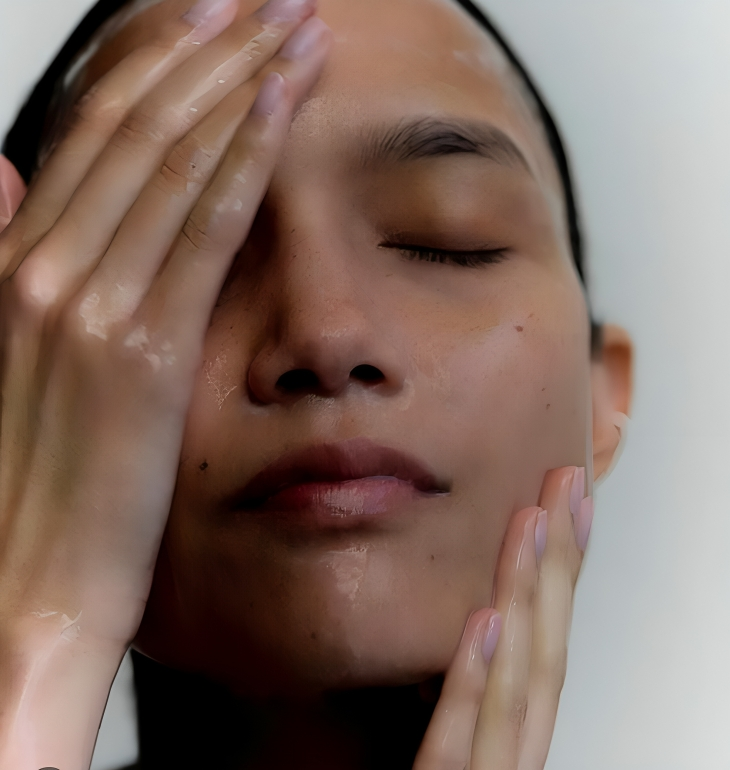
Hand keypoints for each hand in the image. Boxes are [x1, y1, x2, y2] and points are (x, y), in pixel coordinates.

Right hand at [0, 0, 330, 766]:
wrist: (21, 593)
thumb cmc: (26, 489)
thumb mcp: (5, 361)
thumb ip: (6, 258)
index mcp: (11, 268)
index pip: (97, 135)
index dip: (161, 65)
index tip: (218, 19)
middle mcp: (42, 270)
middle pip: (139, 130)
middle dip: (211, 54)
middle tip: (273, 2)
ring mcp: (90, 310)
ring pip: (173, 165)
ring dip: (240, 89)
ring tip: (295, 34)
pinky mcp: (143, 358)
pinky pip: (201, 235)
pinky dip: (243, 163)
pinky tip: (282, 115)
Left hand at [414, 466, 592, 769]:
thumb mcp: (432, 737)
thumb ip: (457, 693)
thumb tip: (470, 622)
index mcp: (504, 739)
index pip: (542, 649)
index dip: (561, 576)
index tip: (566, 508)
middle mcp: (507, 759)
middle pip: (545, 658)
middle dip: (559, 568)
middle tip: (564, 488)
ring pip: (515, 689)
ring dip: (525, 600)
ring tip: (533, 524)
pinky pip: (455, 746)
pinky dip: (474, 682)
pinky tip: (485, 622)